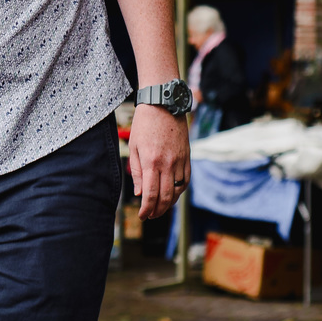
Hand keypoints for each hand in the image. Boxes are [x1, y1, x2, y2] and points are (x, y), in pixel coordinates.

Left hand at [129, 104, 189, 219]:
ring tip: (160, 209)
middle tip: (150, 216)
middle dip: (157, 211)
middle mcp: (166, 164)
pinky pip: (185, 180)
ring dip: (169, 204)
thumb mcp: (134, 146)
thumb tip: (139, 193)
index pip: (150, 194)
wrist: (163, 104)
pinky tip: (173, 194)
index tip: (142, 216)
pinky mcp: (187, 157)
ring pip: (177, 191)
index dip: (146, 209)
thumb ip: (136, 171)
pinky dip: (180, 191)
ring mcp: (179, 161)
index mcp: (150, 162)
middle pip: (165, 197)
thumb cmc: (144, 123)